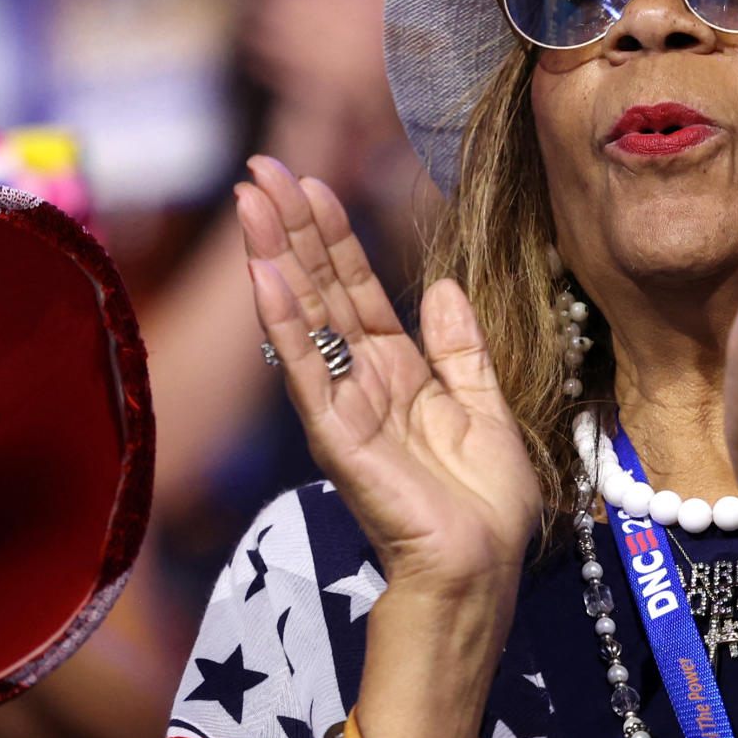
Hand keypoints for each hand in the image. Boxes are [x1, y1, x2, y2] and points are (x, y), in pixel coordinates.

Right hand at [239, 156, 538, 599]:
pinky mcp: (336, 437)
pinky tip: (264, 275)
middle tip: (259, 168)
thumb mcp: (486, 406)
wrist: (482, 570)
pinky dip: (284, 323)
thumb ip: (460, 349)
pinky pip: (306, 371)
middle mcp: (360, 382)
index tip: (310, 181)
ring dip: (275, 256)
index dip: (333, 234)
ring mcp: (342, 408)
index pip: (354, 288)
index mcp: (396, 373)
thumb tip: (439, 287)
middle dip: (292, 228)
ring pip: (303, 318)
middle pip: (319, 289)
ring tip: (251, 201)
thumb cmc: (485, 505)